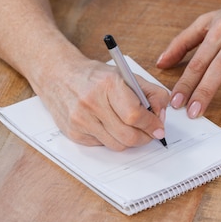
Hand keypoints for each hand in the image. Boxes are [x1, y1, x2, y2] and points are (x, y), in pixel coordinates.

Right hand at [36, 59, 169, 150]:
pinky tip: (109, 125)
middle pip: (127, 135)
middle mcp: (91, 102)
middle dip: (144, 137)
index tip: (159, 128)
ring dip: (129, 140)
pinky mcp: (73, 132)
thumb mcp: (128, 76)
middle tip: (150, 133)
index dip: (151, 125)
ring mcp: (80, 119)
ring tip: (130, 127)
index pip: (135, 115)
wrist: (59, 75)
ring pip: (117, 145)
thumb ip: (153, 93)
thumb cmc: (97, 76)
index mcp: (109, 85)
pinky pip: (102, 145)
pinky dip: (111, 139)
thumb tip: (161, 117)